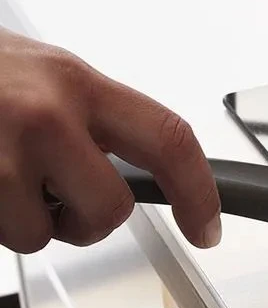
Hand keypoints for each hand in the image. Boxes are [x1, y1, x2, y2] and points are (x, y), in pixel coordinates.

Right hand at [0, 28, 220, 251]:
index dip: (199, 191)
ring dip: (26, 220)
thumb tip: (145, 162)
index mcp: (78, 83)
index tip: (207, 226)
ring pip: (41, 235)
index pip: (168, 139)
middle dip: (90, 219)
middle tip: (61, 196)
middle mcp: (43, 116)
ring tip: (2, 175)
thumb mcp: (48, 73)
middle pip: (109, 210)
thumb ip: (96, 116)